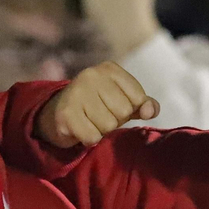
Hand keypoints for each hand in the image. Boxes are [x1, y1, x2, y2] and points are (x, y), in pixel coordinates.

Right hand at [38, 61, 159, 147]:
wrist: (59, 115)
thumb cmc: (99, 107)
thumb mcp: (124, 101)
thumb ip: (143, 105)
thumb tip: (150, 111)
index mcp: (110, 69)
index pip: (138, 97)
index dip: (130, 109)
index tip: (113, 105)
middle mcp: (92, 75)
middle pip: (123, 112)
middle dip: (115, 120)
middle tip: (99, 115)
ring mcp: (77, 92)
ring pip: (108, 126)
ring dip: (101, 131)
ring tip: (89, 121)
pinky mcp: (66, 113)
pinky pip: (93, 137)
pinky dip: (89, 139)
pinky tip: (80, 129)